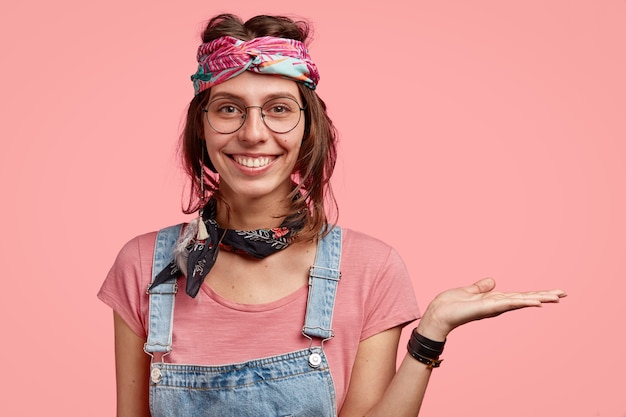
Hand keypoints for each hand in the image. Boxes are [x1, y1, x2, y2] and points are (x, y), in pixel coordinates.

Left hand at [416, 278, 565, 340]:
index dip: (536, 294)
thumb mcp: (468, 291)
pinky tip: (534, 301)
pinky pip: (507, 303)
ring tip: (556, 297)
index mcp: (494, 300)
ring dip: (538, 298)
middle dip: (544, 296)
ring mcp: (493, 307)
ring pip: (520, 301)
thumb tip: (492, 281)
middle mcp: (497, 305)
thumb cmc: (451, 305)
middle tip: (564, 293)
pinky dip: (521, 302)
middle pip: (525, 298)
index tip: (553, 292)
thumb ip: (481, 287)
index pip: (520, 296)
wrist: (438, 314)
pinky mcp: (486, 308)